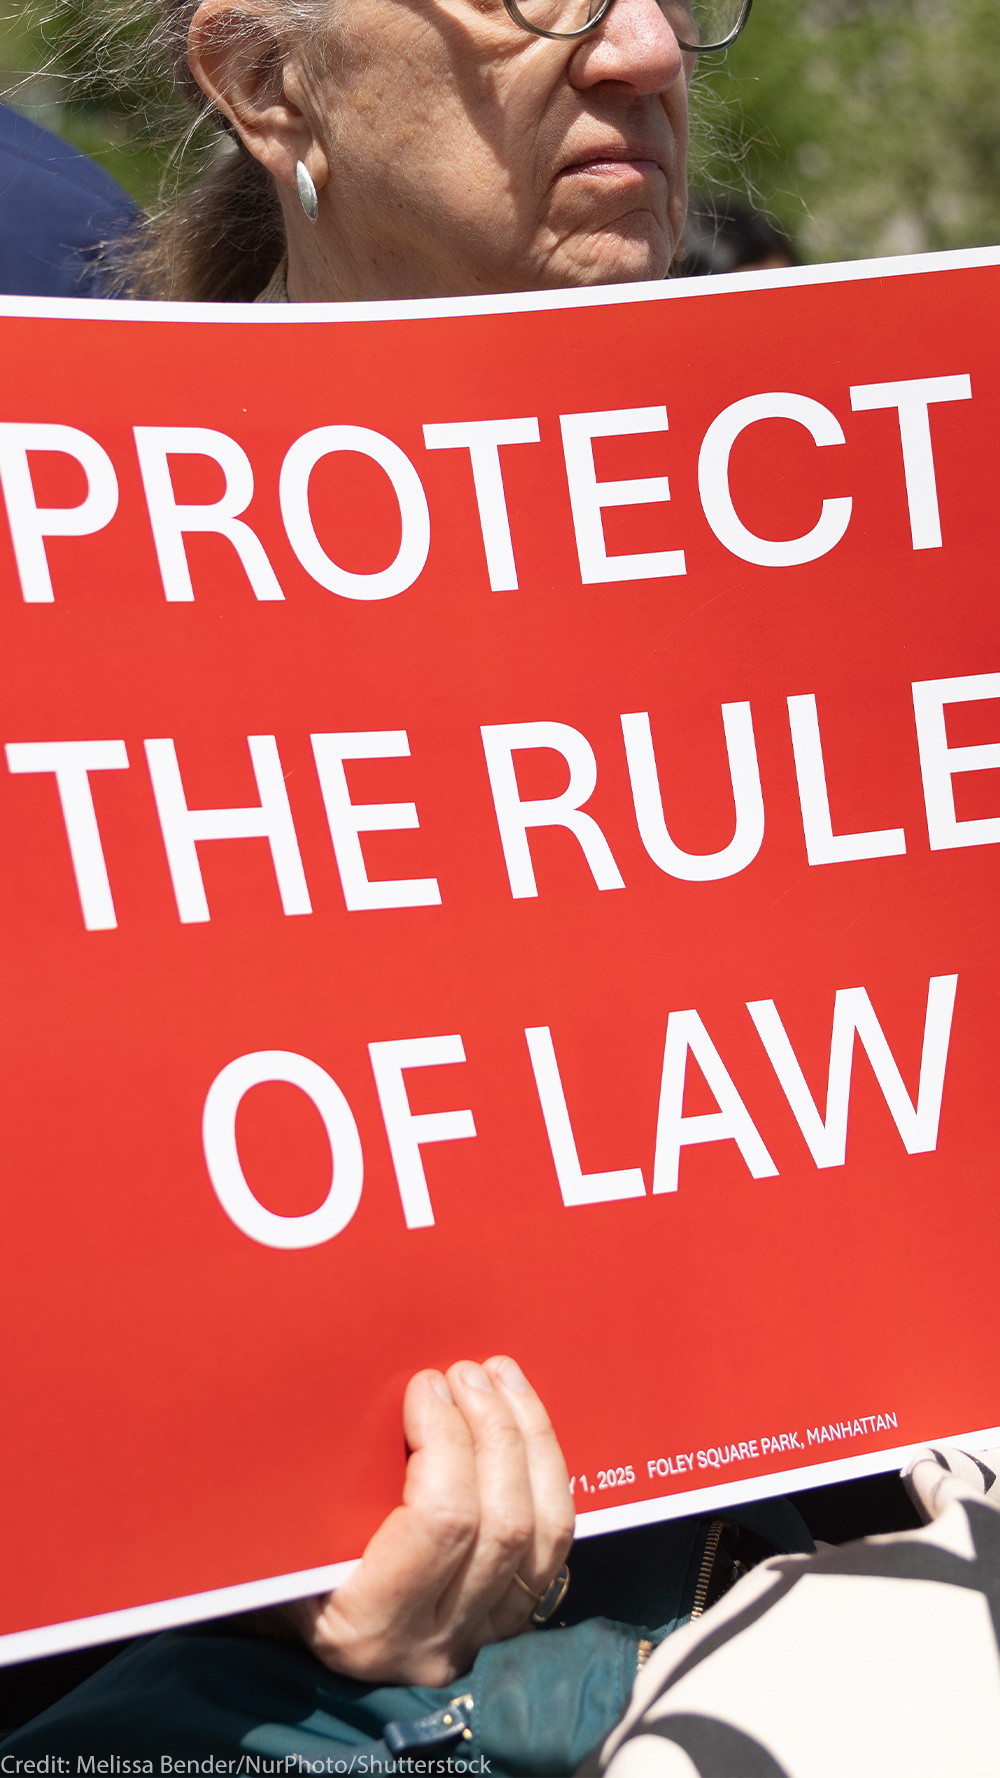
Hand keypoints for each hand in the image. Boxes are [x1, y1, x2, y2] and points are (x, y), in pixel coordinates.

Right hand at [278, 1355, 574, 1684]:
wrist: (307, 1657)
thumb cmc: (277, 1580)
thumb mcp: (276, 1545)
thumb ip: (311, 1489)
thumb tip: (336, 1399)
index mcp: (368, 1624)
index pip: (441, 1523)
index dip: (446, 1440)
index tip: (427, 1385)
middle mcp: (435, 1640)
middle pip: (503, 1523)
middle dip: (493, 1429)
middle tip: (467, 1373)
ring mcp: (482, 1635)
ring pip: (544, 1533)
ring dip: (531, 1441)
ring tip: (502, 1381)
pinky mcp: (511, 1622)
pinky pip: (555, 1545)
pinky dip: (549, 1474)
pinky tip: (526, 1425)